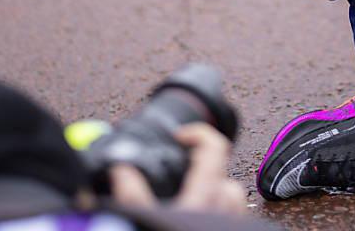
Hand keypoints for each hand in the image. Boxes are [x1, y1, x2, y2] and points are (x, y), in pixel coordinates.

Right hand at [109, 123, 246, 214]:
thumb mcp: (146, 217)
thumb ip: (133, 195)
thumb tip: (122, 170)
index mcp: (205, 197)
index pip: (215, 146)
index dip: (198, 132)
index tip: (180, 135)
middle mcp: (223, 209)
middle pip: (226, 174)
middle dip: (206, 166)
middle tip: (183, 169)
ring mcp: (228, 223)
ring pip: (231, 197)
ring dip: (215, 190)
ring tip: (191, 191)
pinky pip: (231, 217)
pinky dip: (218, 210)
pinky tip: (199, 213)